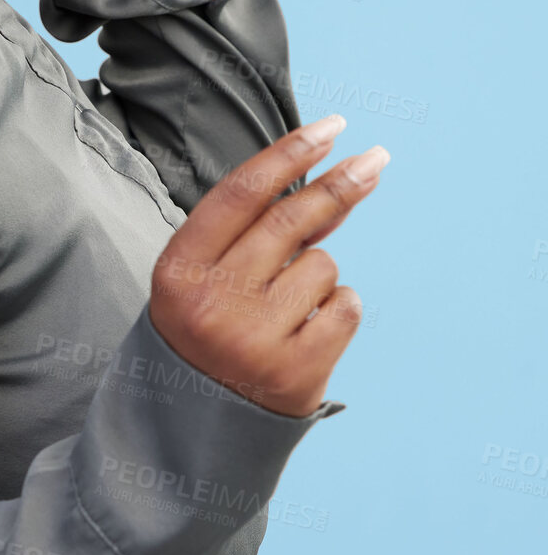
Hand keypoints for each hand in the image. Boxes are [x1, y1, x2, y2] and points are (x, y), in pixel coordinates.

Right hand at [148, 117, 388, 417]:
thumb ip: (255, 233)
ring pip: (322, 266)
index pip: (241, 194)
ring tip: (287, 309)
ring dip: (319, 276)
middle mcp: (212, 303)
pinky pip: (345, 307)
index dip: (289, 153)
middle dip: (340, 183)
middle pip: (290, 220)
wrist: (193, 427)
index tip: (332, 127)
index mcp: (178, 271)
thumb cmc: (205, 332)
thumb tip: (335, 179)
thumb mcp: (203, 278)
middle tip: (375, 159)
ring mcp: (253, 341)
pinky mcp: (294, 375)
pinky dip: (338, 309)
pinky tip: (309, 330)